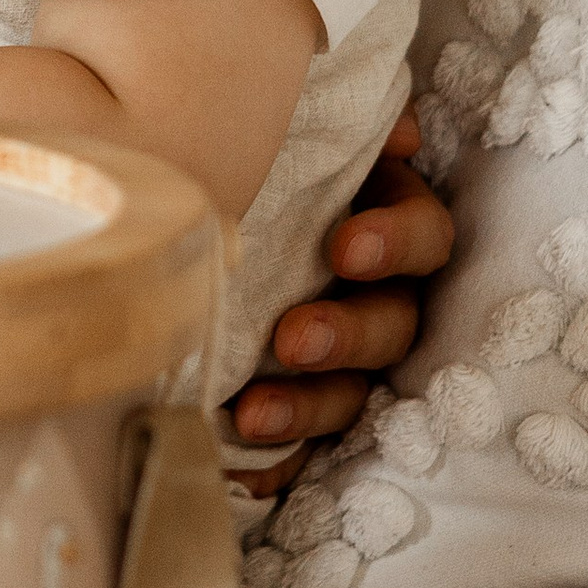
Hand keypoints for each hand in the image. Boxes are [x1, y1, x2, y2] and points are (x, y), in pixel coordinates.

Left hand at [226, 112, 454, 495]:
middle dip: (347, 333)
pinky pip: (304, 447)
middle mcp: (374, 291)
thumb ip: (328, 116)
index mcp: (381, 218)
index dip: (394, 242)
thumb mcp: (275, 127)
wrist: (164, 204)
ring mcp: (342, 357)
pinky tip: (243, 470)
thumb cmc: (233, 155)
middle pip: (395, 322)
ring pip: (352, 392)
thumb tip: (397, 131)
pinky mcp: (301, 408)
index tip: (345, 248)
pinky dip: (278, 460)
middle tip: (292, 339)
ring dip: (309, 405)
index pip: (422, 236)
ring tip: (251, 414)